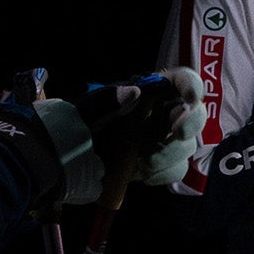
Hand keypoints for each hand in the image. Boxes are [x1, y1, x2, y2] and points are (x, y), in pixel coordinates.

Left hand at [36, 68, 207, 205]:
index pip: (178, 80)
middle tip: (178, 132)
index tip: (190, 98)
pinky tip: (139, 173)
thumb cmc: (73, 127)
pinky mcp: (156, 165)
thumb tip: (133, 92)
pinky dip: (159, 173)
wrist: (60, 163)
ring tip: (142, 162)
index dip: (191, 85)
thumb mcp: (85, 110)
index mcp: (146, 92)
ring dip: (170, 154)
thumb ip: (108, 100)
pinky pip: (173, 170)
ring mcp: (160, 141)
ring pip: (185, 146)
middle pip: (193, 113)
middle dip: (191, 121)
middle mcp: (158, 114)